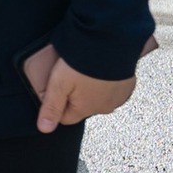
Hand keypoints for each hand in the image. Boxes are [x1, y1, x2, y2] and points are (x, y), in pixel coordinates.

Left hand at [22, 44, 136, 133]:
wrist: (113, 43)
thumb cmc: (84, 63)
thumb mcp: (59, 84)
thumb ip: (51, 107)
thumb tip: (44, 129)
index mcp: (86, 109)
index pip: (66, 117)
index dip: (57, 102)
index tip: (57, 86)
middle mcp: (105, 107)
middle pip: (82, 106)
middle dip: (75, 94)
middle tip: (71, 74)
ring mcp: (118, 97)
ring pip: (98, 97)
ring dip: (92, 87)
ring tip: (86, 69)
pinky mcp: (128, 85)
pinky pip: (113, 87)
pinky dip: (106, 81)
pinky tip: (101, 68)